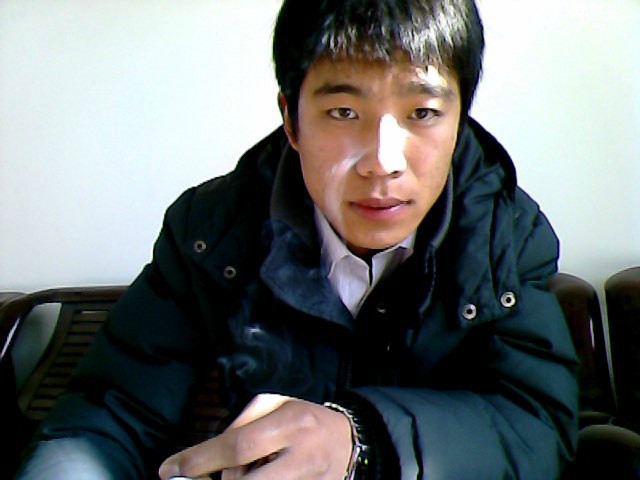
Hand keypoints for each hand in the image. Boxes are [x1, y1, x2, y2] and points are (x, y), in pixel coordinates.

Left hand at [158, 394, 352, 478]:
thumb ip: (243, 423)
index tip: (170, 469)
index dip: (201, 459)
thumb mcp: (276, 404)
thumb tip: (212, 455)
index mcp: (292, 422)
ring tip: (251, 468)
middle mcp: (302, 456)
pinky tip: (262, 473)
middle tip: (202, 476)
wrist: (349, 443)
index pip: (239, 445)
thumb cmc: (304, 419)